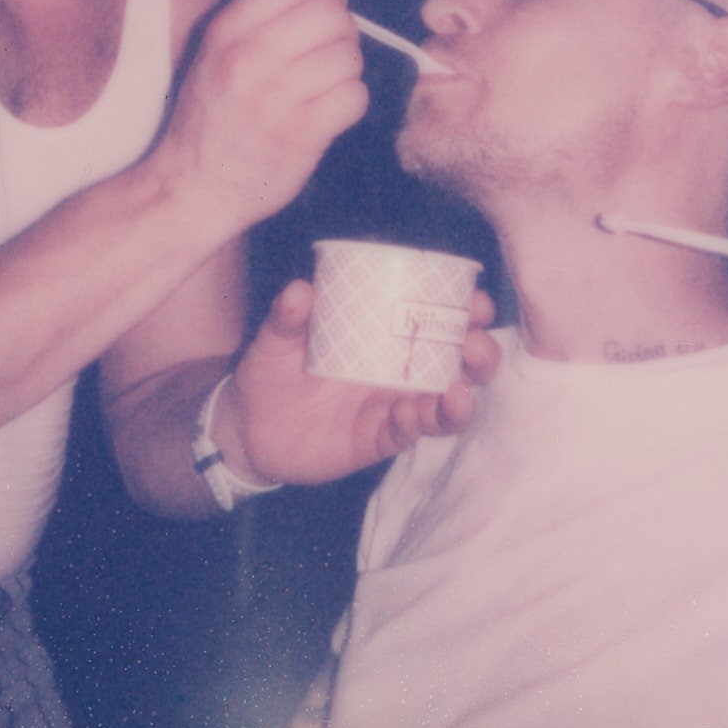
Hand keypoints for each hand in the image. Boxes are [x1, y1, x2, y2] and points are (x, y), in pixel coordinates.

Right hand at [156, 0, 367, 239]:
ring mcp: (277, 97)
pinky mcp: (301, 135)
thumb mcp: (214, 53)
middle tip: (325, 56)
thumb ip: (259, 17)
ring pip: (349, 56)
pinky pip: (354, 98)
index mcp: (229, 29)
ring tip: (321, 88)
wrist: (193, 188)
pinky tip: (327, 113)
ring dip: (345, 72)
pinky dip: (349, 104)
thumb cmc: (209, 118)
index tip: (325, 7)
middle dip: (340, 33)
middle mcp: (251, 57)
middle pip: (333, 14)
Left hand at [218, 280, 500, 486]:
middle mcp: (399, 369)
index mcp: (385, 336)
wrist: (247, 429)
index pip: (437, 317)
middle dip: (480, 352)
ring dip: (461, 396)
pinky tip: (411, 413)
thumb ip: (287, 317)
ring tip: (459, 390)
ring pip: (445, 402)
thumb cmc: (270, 374)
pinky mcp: (379, 437)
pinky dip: (417, 423)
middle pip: (459, 361)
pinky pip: (409, 432)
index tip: (476, 301)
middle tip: (475, 344)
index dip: (466, 309)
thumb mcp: (274, 340)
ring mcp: (393, 405)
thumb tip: (301, 290)